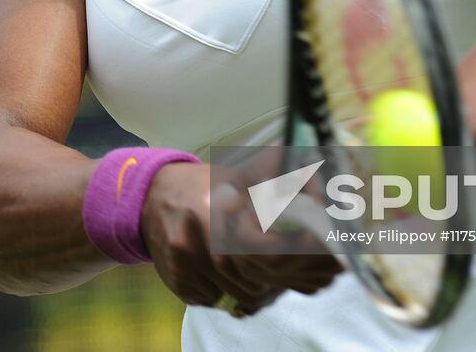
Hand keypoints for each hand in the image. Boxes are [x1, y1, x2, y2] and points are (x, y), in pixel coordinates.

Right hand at [139, 162, 342, 316]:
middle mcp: (195, 242)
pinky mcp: (178, 284)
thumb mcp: (238, 174)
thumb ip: (275, 176)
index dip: (301, 257)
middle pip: (258, 280)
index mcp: (214, 210)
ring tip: (289, 273)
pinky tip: (254, 277)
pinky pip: (222, 300)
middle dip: (293, 276)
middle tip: (322, 270)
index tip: (326, 250)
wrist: (149, 197)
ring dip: (270, 288)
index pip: (267, 253)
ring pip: (244, 295)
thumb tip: (318, 176)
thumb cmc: (203, 185)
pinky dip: (242, 292)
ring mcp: (184, 267)